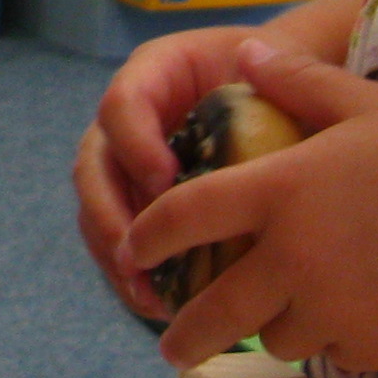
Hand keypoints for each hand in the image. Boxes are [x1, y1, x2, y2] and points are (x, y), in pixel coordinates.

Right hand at [71, 24, 295, 322]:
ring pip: (94, 208)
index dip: (135, 144)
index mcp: (154, 72)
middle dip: (109, 214)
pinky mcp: (137, 205)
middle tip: (139, 254)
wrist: (283, 98)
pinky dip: (131, 275)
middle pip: (93, 164)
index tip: (166, 181)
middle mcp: (127, 118)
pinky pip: (117, 240)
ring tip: (146, 295)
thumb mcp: (283, 72)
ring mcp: (125, 164)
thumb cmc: (284, 82)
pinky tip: (158, 305)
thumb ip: (277, 86)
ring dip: (114, 255)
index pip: (122, 103)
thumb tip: (263, 109)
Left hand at [117, 41, 377, 372]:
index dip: (148, 235)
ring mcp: (331, 308)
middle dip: (182, 332)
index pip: (184, 216)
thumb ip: (296, 82)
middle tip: (167, 345)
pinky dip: (331, 338)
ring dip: (271, 327)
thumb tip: (244, 51)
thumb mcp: (363, 103)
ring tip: (280, 317)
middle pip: (212, 309)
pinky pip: (331, 350)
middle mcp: (293, 256)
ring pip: (274, 336)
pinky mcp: (371, 346)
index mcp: (280, 190)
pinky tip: (354, 313)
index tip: (132, 248)